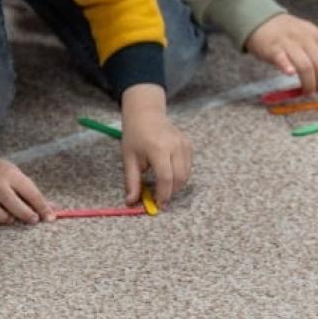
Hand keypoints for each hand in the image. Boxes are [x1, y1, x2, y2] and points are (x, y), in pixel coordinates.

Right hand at [0, 148, 53, 223]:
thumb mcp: (15, 175)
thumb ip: (31, 193)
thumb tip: (53, 209)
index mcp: (9, 174)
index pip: (30, 192)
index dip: (42, 206)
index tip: (50, 217)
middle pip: (13, 203)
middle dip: (26, 214)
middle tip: (33, 220)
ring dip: (5, 219)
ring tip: (10, 218)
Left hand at [119, 84, 192, 205]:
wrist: (146, 114)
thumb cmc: (135, 136)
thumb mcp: (129, 159)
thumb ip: (132, 182)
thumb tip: (131, 202)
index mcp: (157, 148)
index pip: (166, 178)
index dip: (163, 194)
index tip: (158, 204)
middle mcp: (174, 145)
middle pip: (180, 178)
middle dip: (171, 193)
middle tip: (160, 199)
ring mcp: (184, 144)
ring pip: (186, 174)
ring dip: (176, 185)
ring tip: (163, 187)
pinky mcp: (188, 145)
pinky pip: (188, 166)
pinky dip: (181, 175)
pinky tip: (169, 174)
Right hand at [244, 12, 317, 93]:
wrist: (262, 20)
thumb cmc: (286, 33)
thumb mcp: (305, 35)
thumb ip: (316, 51)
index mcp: (315, 34)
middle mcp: (304, 37)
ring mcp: (289, 42)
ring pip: (305, 66)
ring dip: (309, 83)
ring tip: (307, 92)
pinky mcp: (273, 48)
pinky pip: (283, 59)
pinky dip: (288, 67)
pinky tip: (290, 74)